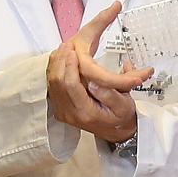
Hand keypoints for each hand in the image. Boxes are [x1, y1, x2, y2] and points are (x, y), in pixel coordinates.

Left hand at [45, 1, 150, 145]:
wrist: (115, 131)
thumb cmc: (121, 117)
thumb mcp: (125, 106)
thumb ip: (111, 95)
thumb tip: (95, 83)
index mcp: (85, 112)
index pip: (70, 85)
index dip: (70, 66)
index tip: (73, 51)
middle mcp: (70, 113)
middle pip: (57, 83)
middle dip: (61, 61)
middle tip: (66, 45)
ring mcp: (63, 112)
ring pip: (52, 83)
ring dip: (56, 64)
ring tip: (63, 49)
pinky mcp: (60, 108)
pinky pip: (52, 87)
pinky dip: (55, 71)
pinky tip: (60, 60)